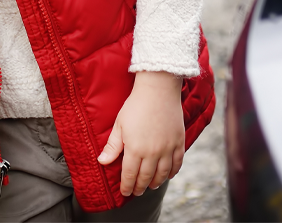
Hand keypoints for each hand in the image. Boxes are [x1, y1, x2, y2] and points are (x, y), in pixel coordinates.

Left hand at [97, 71, 184, 196]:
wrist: (158, 89)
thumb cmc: (135, 105)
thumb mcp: (119, 125)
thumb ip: (112, 146)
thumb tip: (102, 162)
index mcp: (135, 149)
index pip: (130, 175)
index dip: (127, 186)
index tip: (125, 192)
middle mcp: (152, 153)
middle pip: (146, 178)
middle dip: (140, 188)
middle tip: (137, 192)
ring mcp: (167, 148)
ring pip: (163, 174)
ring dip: (156, 182)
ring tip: (151, 186)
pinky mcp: (179, 142)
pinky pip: (177, 163)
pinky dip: (173, 172)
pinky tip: (168, 175)